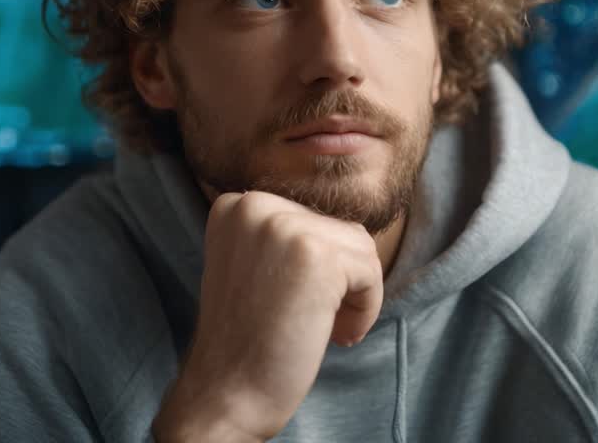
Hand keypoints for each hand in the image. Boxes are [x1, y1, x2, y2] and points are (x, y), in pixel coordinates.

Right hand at [152, 190, 384, 441]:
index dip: (319, 269)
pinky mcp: (316, 253)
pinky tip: (338, 336)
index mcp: (236, 206)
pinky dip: (365, 309)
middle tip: (316, 323)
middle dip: (341, 280)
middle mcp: (255, 205)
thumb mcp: (251, 267)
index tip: (298, 304)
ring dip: (356, 294)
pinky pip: (370, 272)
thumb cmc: (246, 339)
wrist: (227, 392)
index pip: (311, 219)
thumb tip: (349, 229)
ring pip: (361, 248)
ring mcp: (285, 225)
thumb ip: (283, 238)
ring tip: (330, 330)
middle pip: (339, 230)